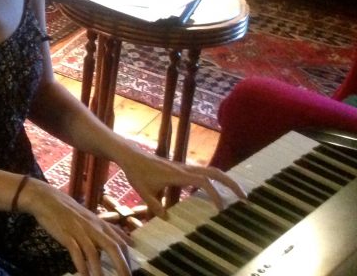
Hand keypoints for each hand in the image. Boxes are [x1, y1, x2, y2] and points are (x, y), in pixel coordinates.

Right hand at [19, 177, 133, 275]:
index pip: (120, 242)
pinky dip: (81, 264)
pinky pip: (76, 251)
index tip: (132, 273)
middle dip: (121, 266)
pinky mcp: (66, 235)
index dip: (128, 258)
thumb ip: (110, 230)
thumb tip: (129, 243)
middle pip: (112, 247)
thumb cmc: (71, 211)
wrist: (48, 199)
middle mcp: (93, 228)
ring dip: (99, 270)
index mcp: (101, 224)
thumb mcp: (93, 219)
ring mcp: (79, 231)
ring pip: (93, 252)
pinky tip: (84, 275)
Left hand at [117, 149, 245, 218]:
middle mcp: (185, 169)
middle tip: (244, 198)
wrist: (130, 156)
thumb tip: (168, 219)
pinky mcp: (182, 169)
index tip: (221, 208)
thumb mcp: (143, 191)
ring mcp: (185, 168)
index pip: (203, 182)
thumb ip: (154, 206)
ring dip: (225, 180)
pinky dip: (215, 180)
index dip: (215, 194)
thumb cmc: (136, 173)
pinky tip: (217, 192)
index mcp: (178, 175)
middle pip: (214, 172)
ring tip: (237, 195)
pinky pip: (204, 173)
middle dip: (231, 183)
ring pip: (211, 171)